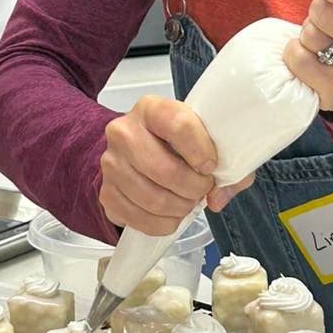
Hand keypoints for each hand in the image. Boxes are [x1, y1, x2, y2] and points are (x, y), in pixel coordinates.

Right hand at [100, 95, 253, 235]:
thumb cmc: (177, 142)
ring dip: (180, 208)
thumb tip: (218, 198)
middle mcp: (123, 132)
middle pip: (164, 169)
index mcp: (151, 109)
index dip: (201, 151)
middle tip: (203, 189)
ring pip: (153, 199)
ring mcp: (111, 164)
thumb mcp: (204, 138)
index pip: (178, 125)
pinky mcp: (106, 193)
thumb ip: (226, 164)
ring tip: (188, 201)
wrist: (136, 151)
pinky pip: (140, 219)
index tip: (211, 165)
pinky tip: (172, 214)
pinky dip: (164, 224)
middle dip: (193, 188)